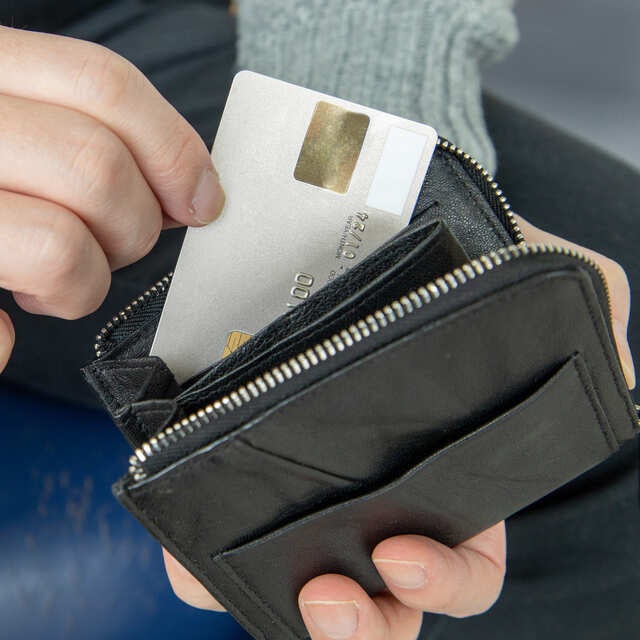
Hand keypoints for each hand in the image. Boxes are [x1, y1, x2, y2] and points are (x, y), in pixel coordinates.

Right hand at [0, 25, 224, 374]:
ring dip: (80, 286)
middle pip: (96, 169)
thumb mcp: (12, 127)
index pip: (103, 85)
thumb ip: (82, 136)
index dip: (174, 149)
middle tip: (112, 246)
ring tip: (48, 284)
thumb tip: (196, 193)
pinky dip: (3, 339)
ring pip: (59, 248)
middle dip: (133, 228)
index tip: (202, 200)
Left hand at [162, 215, 634, 637]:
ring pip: (290, 578)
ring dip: (265, 600)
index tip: (407, 558)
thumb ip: (586, 319)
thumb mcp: (539, 279)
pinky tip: (185, 547)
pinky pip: (218, 529)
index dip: (442, 582)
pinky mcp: (248, 453)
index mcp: (453, 480)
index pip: (458, 566)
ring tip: (244, 580)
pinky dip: (200, 553)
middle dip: (359, 625)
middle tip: (330, 597)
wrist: (386, 222)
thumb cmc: (463, 264)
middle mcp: (383, 493)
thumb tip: (611, 372)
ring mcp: (313, 478)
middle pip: (376, 602)